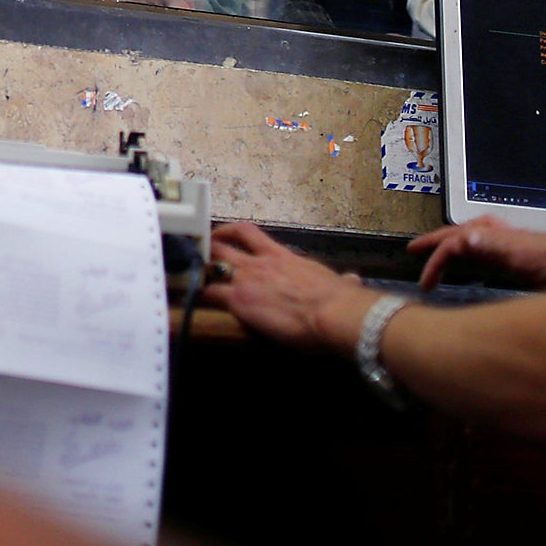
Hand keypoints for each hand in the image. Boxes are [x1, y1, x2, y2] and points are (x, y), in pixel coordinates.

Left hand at [202, 221, 376, 350]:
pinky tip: (193, 299)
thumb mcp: (339, 283)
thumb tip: (353, 281)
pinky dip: (200, 294)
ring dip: (201, 270)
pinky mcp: (240, 300)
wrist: (332, 312)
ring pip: (212, 264)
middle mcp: (260, 263)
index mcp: (282, 256)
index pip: (250, 234)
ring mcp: (247, 279)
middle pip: (223, 244)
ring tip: (192, 276)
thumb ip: (342, 281)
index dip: (231, 233)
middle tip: (201, 256)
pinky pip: (210, 293)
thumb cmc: (339, 300)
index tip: (224, 237)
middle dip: (209, 248)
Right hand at [406, 215, 545, 291]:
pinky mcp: (530, 258)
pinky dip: (477, 251)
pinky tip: (481, 262)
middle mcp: (509, 239)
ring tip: (442, 254)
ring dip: (456, 244)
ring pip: (478, 237)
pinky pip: (493, 247)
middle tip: (416, 250)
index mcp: (504, 239)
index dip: (437, 257)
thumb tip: (465, 237)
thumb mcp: (533, 261)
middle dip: (438, 241)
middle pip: (464, 233)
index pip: (458, 241)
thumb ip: (499, 248)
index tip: (424, 280)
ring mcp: (520, 247)